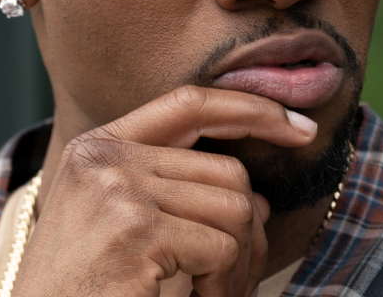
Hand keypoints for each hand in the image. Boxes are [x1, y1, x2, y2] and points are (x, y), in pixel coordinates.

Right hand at [11, 86, 318, 296]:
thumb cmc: (82, 291)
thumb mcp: (118, 227)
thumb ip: (176, 195)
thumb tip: (257, 199)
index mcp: (96, 148)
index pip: (189, 104)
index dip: (251, 108)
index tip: (300, 128)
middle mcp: (103, 158)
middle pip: (226, 169)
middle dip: (248, 230)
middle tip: (234, 280)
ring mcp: (117, 190)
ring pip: (234, 210)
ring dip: (238, 267)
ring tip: (213, 296)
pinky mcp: (136, 231)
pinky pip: (222, 249)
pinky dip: (224, 287)